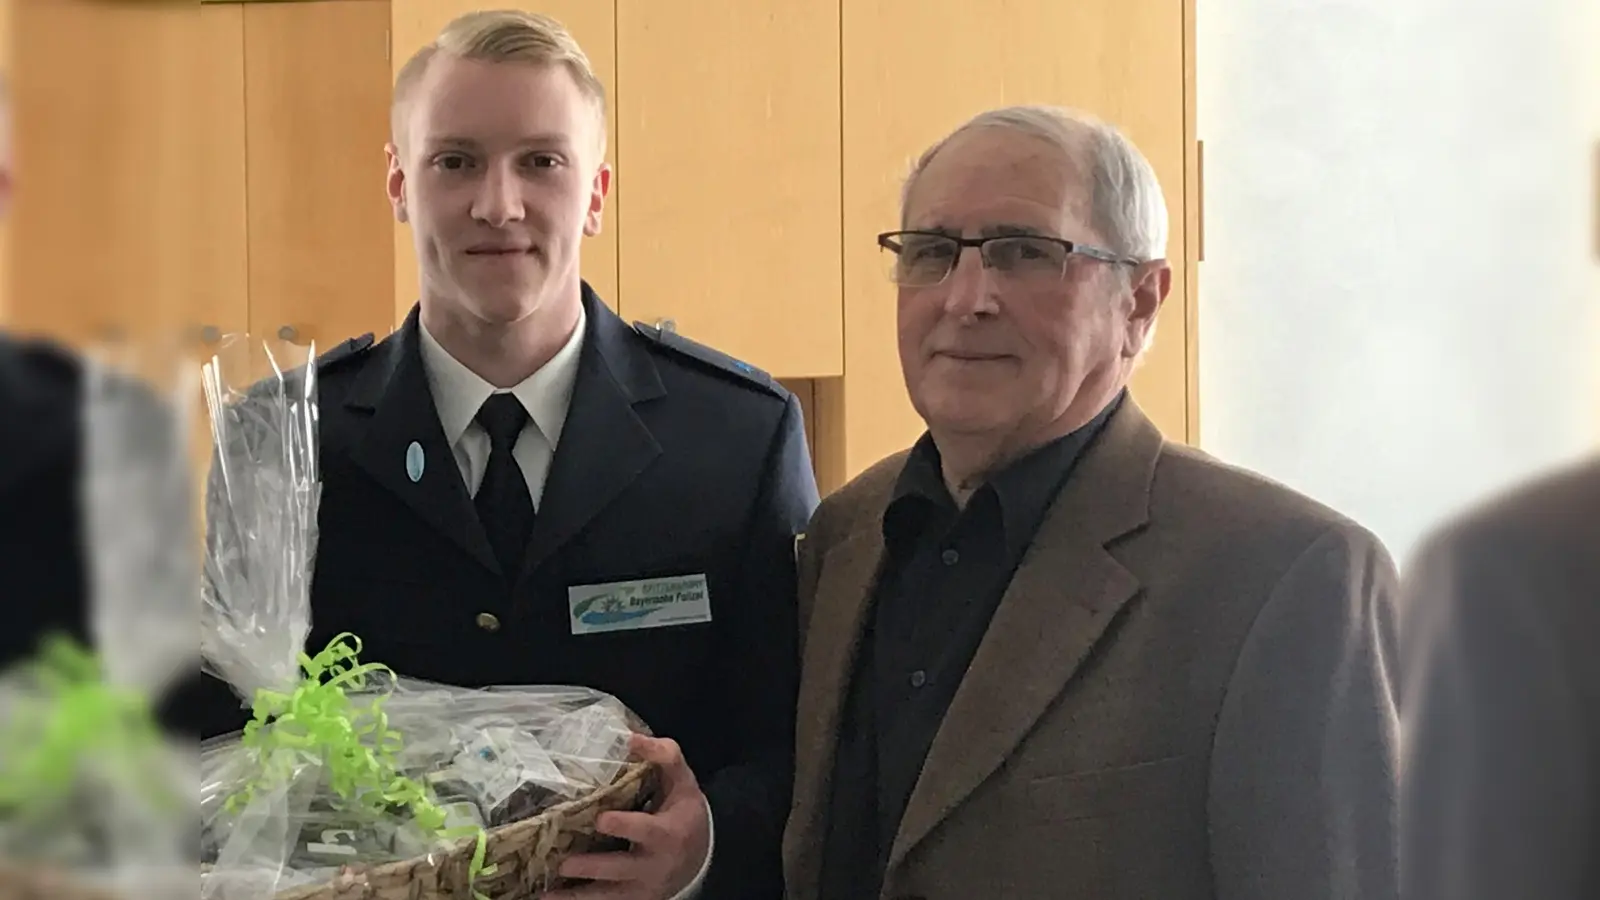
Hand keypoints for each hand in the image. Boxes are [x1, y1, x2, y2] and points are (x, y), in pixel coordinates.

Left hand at [539, 734, 711, 899]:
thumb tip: (630, 737)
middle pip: (620, 869)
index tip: (600, 819)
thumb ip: (663, 756)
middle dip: (592, 868)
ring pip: (609, 897)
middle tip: (564, 862)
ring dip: (578, 898)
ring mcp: (642, 888)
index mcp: (667, 833)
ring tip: (546, 895)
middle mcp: (654, 866)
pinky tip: (553, 899)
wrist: (701, 856)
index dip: (624, 826)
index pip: (646, 831)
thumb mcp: (683, 781)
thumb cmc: (685, 812)